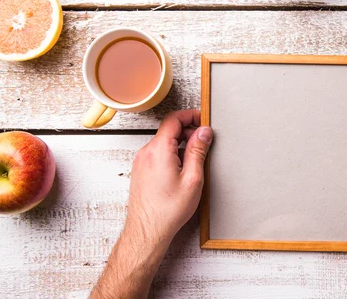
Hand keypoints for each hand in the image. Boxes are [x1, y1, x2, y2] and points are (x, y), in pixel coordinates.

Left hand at [126, 110, 212, 244]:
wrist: (147, 231)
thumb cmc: (168, 210)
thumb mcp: (193, 178)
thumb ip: (198, 150)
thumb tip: (204, 132)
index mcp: (159, 150)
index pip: (174, 119)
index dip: (191, 115)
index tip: (203, 120)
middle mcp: (146, 152)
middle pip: (169, 130)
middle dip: (188, 131)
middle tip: (204, 142)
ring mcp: (141, 161)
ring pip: (164, 142)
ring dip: (181, 144)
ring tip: (195, 160)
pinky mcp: (141, 170)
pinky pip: (158, 153)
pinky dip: (172, 154)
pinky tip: (182, 170)